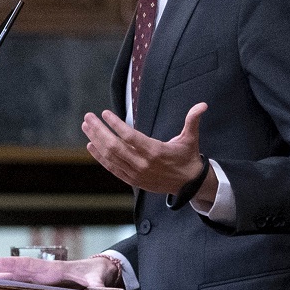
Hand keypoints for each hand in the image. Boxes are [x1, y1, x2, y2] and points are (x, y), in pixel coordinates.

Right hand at [0, 256, 118, 289]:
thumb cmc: (98, 274)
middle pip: (19, 268)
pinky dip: (11, 283)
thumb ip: (98, 287)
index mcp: (55, 270)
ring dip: (2, 275)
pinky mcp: (44, 283)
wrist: (101, 270)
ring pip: (19, 275)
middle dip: (1, 267)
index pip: (30, 265)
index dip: (14, 263)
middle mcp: (45, 272)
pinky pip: (24, 282)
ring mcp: (43, 277)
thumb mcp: (99, 280)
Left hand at [82, 102, 210, 195]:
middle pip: (115, 147)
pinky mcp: (132, 180)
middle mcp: (143, 164)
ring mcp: (136, 174)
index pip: (130, 137)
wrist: (188, 184)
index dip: (116, 125)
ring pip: (111, 157)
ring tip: (86, 126)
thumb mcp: (191, 138)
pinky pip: (112, 168)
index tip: (105, 113)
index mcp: (156, 152)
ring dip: (96, 141)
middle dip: (99, 131)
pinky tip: (91, 145)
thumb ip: (193, 120)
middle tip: (88, 117)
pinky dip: (100, 157)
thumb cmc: (187, 157)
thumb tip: (203, 105)